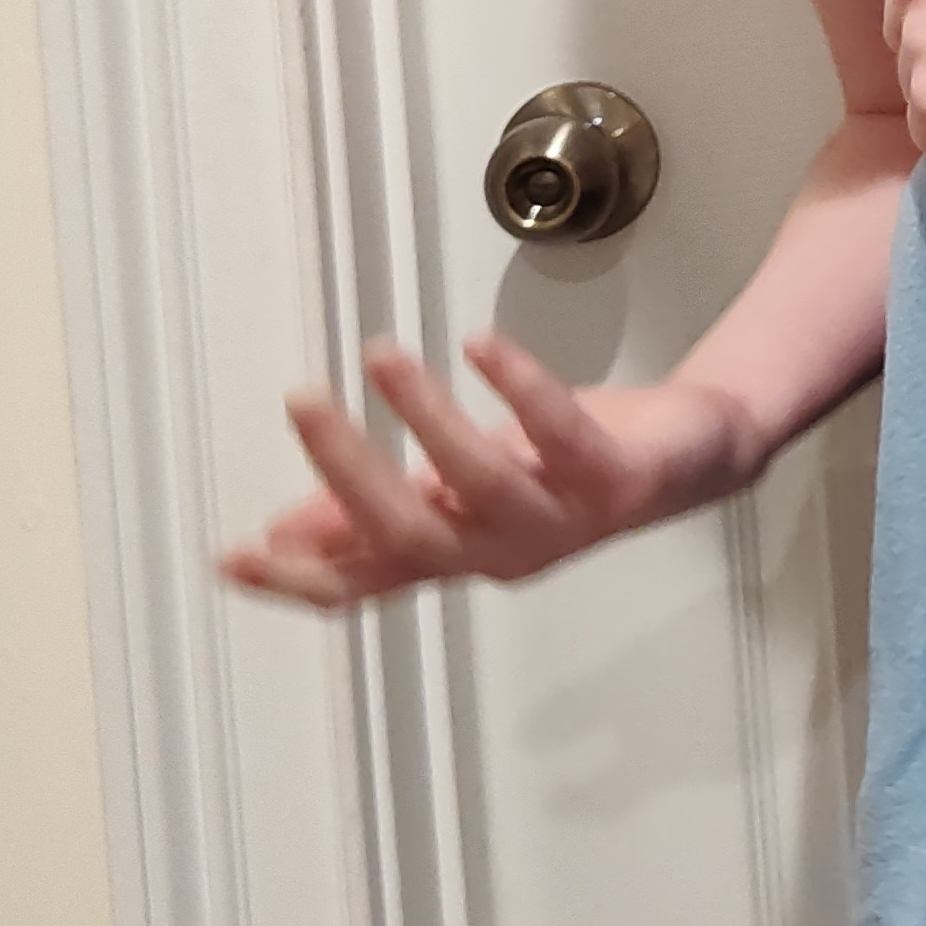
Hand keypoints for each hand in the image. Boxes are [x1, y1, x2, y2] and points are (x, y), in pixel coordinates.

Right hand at [216, 330, 759, 610]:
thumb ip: (386, 508)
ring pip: (478, 481)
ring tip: (381, 351)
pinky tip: (481, 344)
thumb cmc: (566, 467)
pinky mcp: (617, 479)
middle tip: (302, 400)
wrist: (696, 454)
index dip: (296, 578)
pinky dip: (518, 387)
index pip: (362, 581)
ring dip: (424, 412)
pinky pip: (560, 435)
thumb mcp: (462, 486)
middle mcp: (501, 550)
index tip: (229, 555)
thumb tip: (287, 531)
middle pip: (406, 533)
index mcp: (455, 553)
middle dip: (346, 469)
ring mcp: (561, 519)